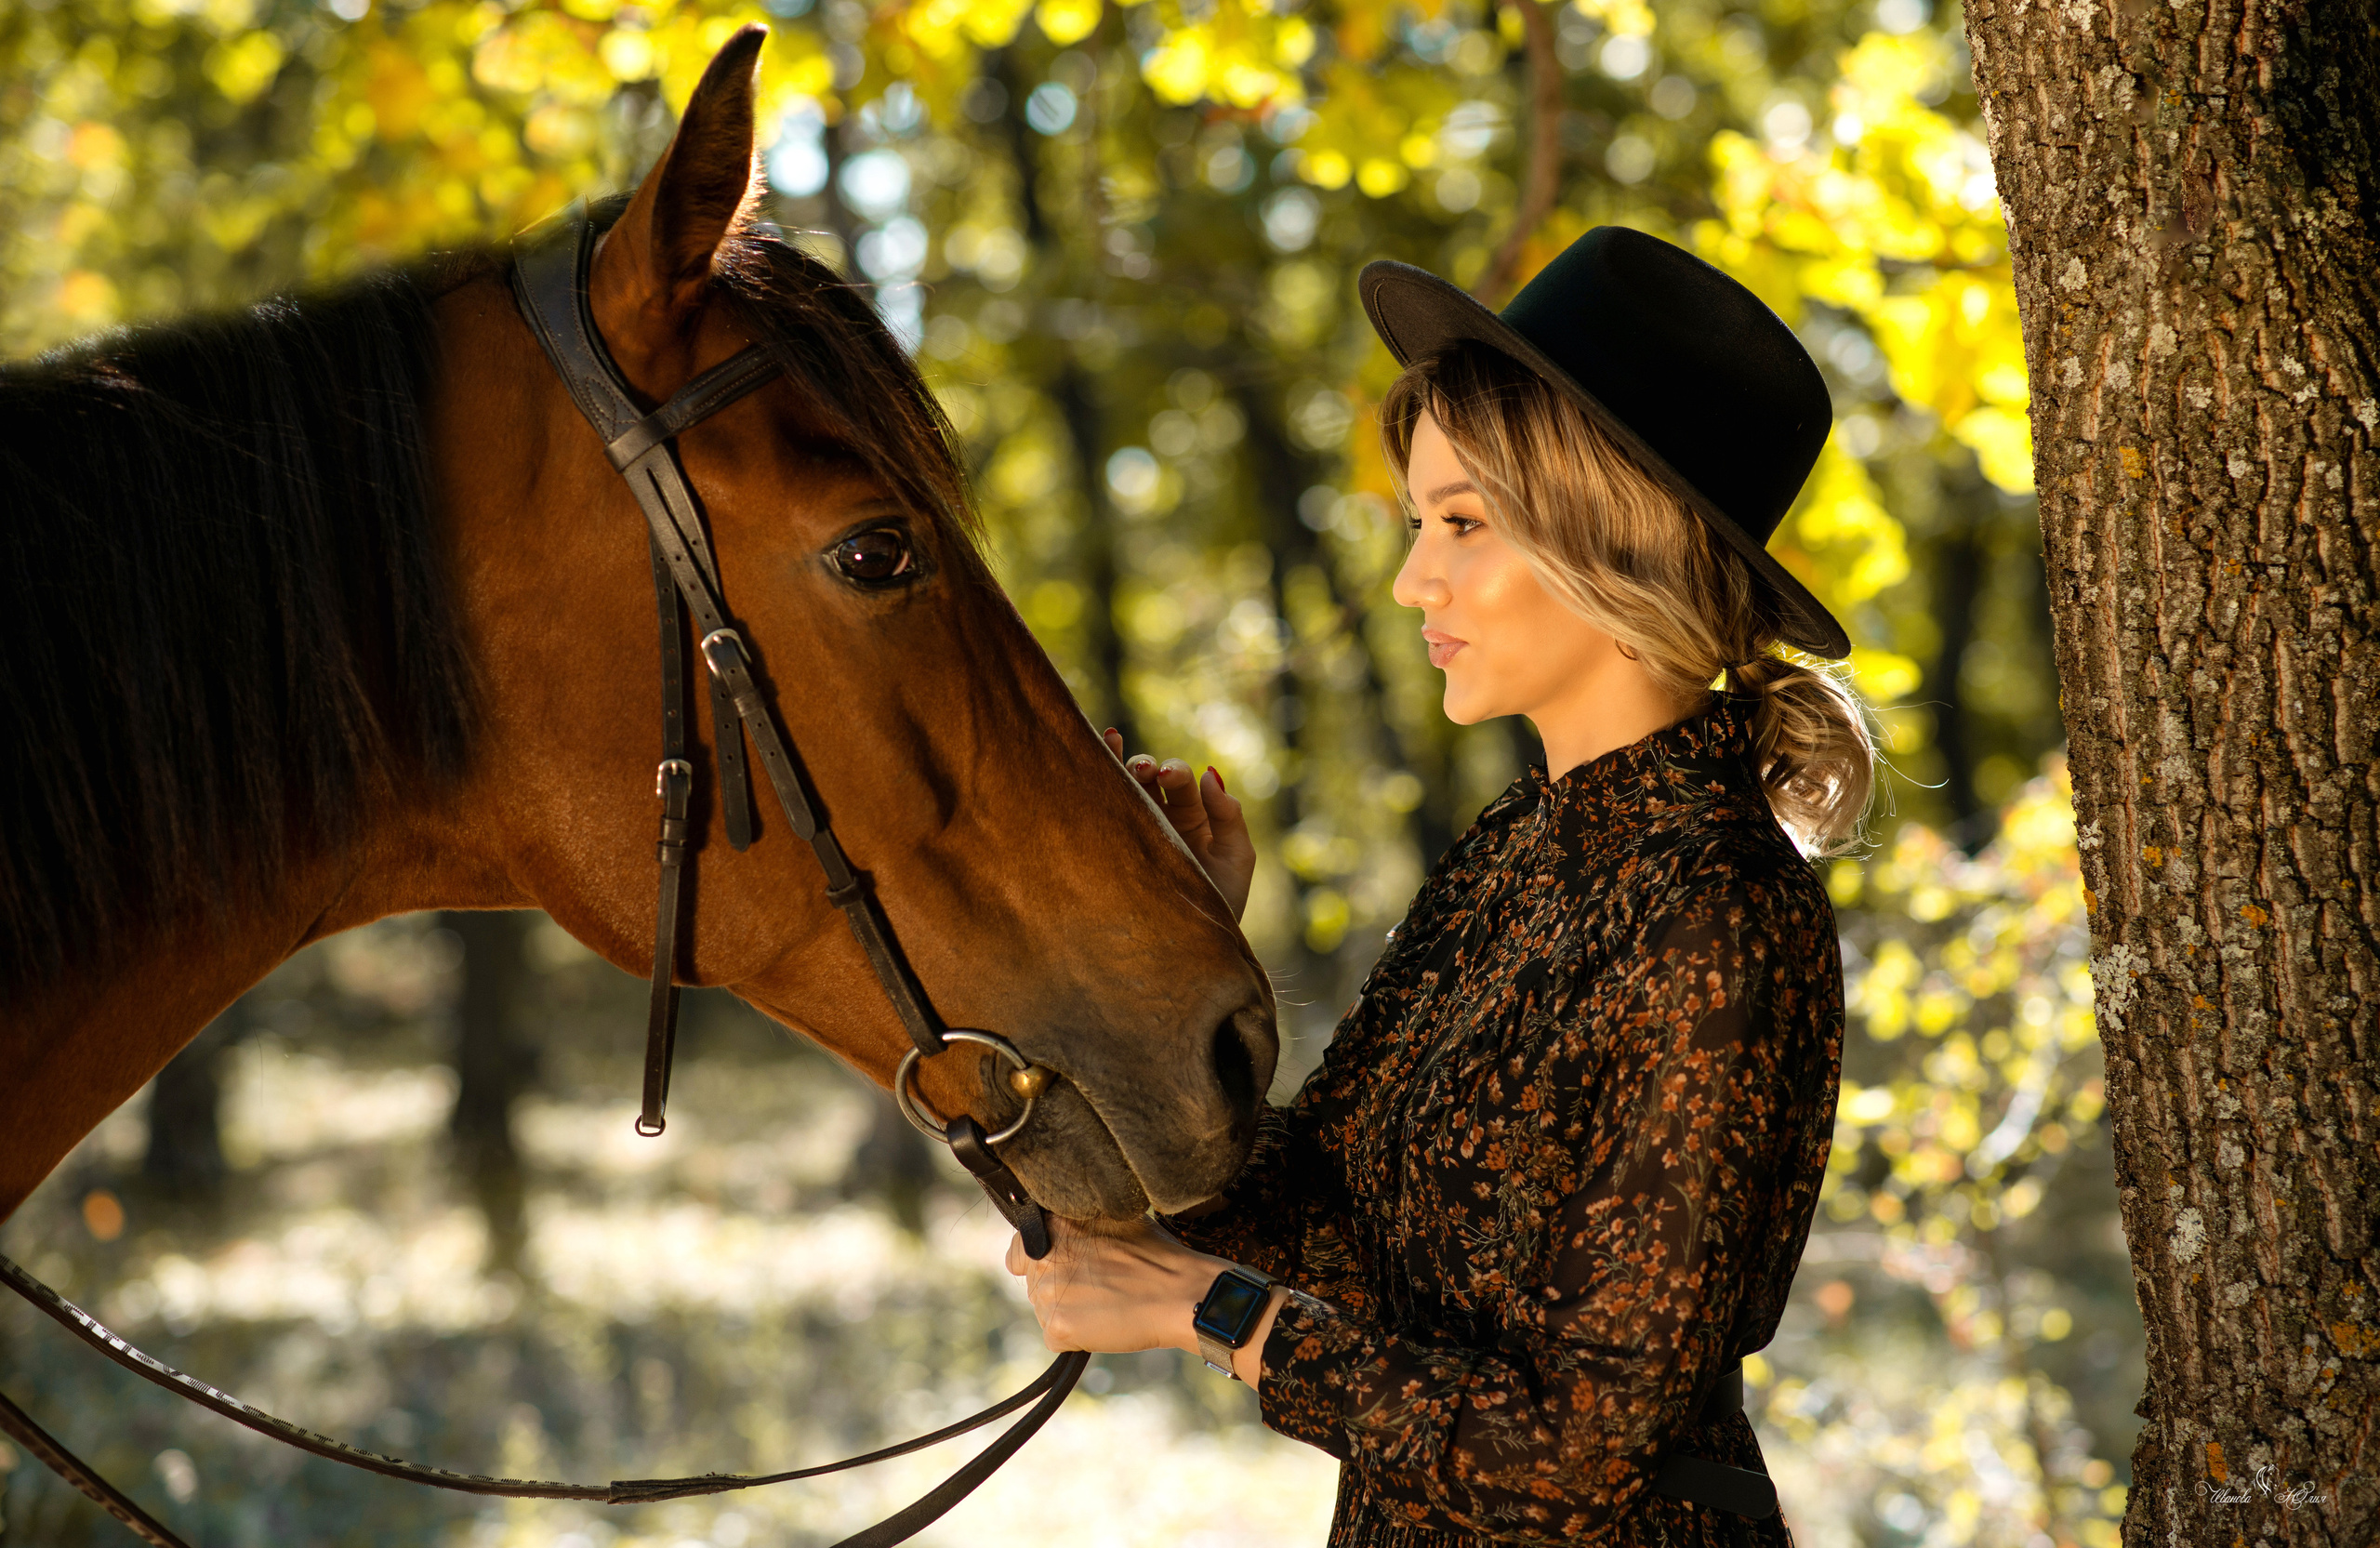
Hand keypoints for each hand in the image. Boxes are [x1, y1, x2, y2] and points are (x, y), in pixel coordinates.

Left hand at [1004, 1218, 1285, 1384]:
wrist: (1180, 1292)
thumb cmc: (1156, 1255)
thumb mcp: (1111, 1219)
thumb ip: (1076, 1227)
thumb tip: (1059, 1234)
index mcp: (1053, 1223)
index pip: (1019, 1250)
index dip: (1039, 1263)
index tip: (1060, 1270)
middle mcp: (1042, 1255)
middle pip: (1036, 1284)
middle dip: (1061, 1288)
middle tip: (1101, 1287)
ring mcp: (1047, 1293)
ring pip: (1046, 1311)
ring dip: (1069, 1312)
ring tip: (1108, 1304)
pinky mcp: (1056, 1326)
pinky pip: (1056, 1337)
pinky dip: (1076, 1337)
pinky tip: (1105, 1323)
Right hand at [1103, 728, 1255, 920]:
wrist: (1193, 945)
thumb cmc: (1221, 903)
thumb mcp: (1236, 858)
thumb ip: (1229, 816)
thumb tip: (1209, 773)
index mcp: (1192, 816)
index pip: (1180, 782)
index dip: (1174, 772)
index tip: (1168, 776)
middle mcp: (1161, 817)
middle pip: (1148, 777)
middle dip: (1145, 766)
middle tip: (1143, 771)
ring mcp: (1135, 830)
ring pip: (1123, 787)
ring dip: (1119, 765)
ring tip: (1112, 748)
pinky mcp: (1112, 846)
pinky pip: (1103, 808)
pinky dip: (1099, 774)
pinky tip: (1095, 749)